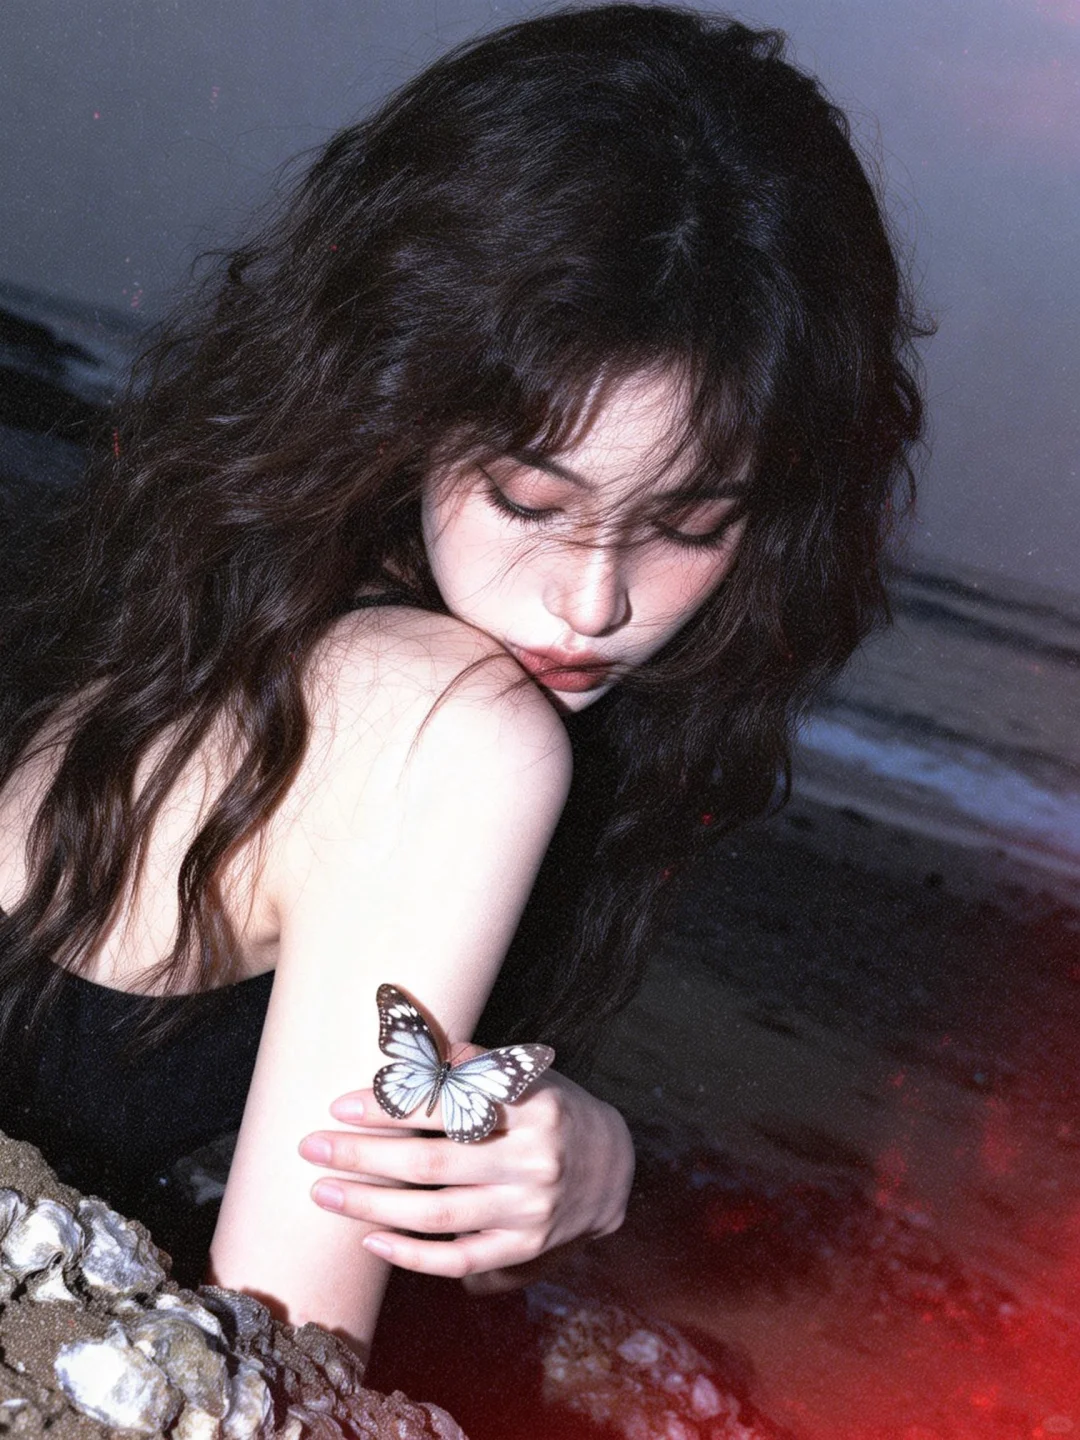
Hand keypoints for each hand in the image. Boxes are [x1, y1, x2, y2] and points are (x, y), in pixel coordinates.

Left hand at [297, 1049, 634, 1286]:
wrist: (612, 1167)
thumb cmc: (550, 1108)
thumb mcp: (524, 1074)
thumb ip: (470, 1062)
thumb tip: (408, 1043)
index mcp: (532, 1104)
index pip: (448, 1105)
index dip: (390, 1107)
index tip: (340, 1105)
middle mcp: (533, 1159)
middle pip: (432, 1164)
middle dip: (364, 1157)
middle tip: (312, 1148)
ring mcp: (529, 1209)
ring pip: (437, 1214)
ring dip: (371, 1205)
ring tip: (324, 1192)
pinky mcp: (524, 1247)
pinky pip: (458, 1259)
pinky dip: (411, 1254)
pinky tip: (370, 1238)